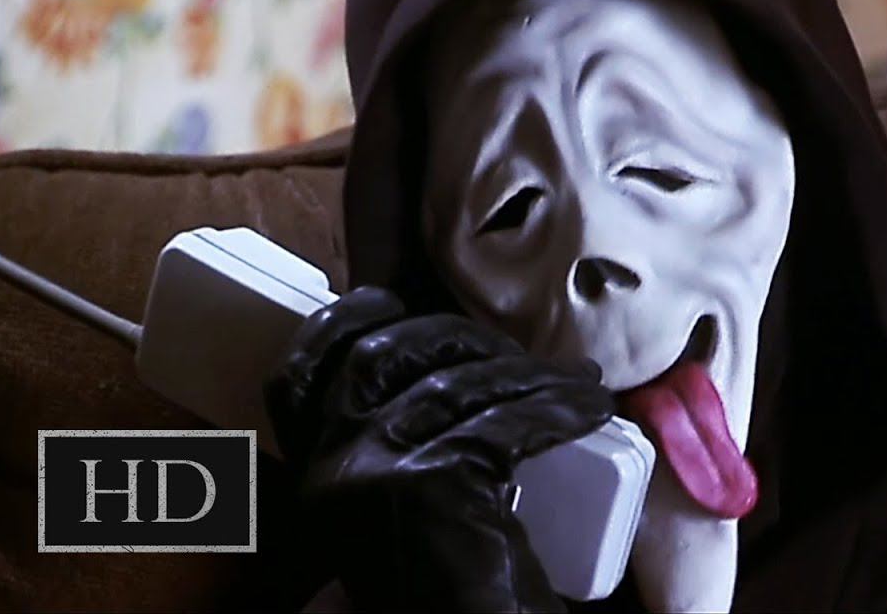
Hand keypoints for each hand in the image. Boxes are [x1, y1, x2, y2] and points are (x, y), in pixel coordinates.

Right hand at [265, 286, 612, 612]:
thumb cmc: (446, 586)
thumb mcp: (393, 515)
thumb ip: (389, 451)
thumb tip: (446, 370)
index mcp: (314, 477)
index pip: (296, 378)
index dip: (337, 326)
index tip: (383, 301)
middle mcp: (331, 470)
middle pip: (381, 356)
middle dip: (451, 337)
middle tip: (510, 349)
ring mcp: (377, 472)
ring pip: (457, 383)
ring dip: (529, 372)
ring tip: (577, 379)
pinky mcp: (435, 482)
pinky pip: (507, 419)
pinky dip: (558, 407)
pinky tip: (591, 407)